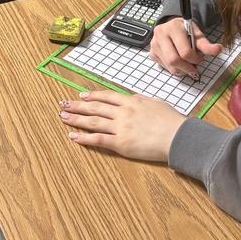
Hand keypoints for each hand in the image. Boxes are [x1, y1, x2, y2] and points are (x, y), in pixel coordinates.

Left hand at [58, 89, 185, 161]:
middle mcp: (123, 112)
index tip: (81, 96)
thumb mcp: (156, 103)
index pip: (106, 96)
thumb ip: (141, 101)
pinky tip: (73, 136)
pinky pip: (98, 139)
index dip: (92, 95)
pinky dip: (84, 138)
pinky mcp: (121, 143)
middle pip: (94, 107)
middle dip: (77, 106)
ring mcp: (121, 127)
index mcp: (131, 101)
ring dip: (75, 119)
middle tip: (63, 104)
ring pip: (92, 121)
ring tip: (62, 117)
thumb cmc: (171, 121)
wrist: (178, 136)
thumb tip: (132, 99)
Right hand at [150, 17, 221, 78]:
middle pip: (174, 60)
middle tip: (195, 70)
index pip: (184, 51)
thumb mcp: (197, 34)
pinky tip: (179, 63)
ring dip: (181, 70)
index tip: (201, 60)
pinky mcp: (152, 52)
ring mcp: (154, 44)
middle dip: (187, 68)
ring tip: (188, 66)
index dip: (195, 59)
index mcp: (173, 27)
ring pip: (169, 66)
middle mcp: (160, 34)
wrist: (173, 26)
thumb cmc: (185, 30)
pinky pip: (164, 66)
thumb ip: (206, 44)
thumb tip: (218, 49)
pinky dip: (174, 68)